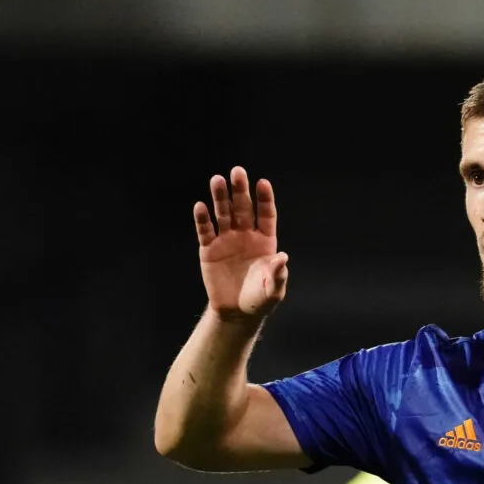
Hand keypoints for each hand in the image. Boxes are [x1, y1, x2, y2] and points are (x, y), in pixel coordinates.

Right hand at [193, 167, 287, 320]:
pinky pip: (205, 231)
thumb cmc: (259, 299)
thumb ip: (277, 274)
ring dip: (220, 197)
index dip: (264, 199)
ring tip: (217, 180)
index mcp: (264, 241)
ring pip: (223, 214)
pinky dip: (202, 219)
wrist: (236, 312)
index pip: (265, 215)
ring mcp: (226, 240)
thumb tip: (283, 257)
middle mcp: (245, 235)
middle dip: (240, 190)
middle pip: (243, 208)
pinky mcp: (209, 249)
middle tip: (237, 171)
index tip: (262, 183)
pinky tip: (200, 206)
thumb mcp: (273, 290)